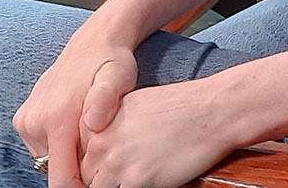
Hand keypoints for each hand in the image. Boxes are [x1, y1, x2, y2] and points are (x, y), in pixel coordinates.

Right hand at [13, 20, 137, 187]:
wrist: (95, 40)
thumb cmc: (112, 62)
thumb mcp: (119, 76)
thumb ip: (106, 100)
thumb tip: (93, 123)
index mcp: (57, 118)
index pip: (60, 181)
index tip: (100, 181)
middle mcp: (35, 120)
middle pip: (55, 171)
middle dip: (77, 168)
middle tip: (99, 145)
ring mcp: (26, 120)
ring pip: (49, 160)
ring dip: (68, 154)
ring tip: (89, 130)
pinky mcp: (23, 118)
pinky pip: (43, 146)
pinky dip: (59, 143)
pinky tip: (76, 124)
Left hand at [80, 77, 238, 187]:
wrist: (210, 110)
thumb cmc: (179, 107)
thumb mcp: (133, 107)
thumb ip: (110, 128)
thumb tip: (100, 152)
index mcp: (99, 120)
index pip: (77, 155)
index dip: (88, 168)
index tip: (98, 172)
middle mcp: (102, 140)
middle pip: (83, 176)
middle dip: (97, 181)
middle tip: (119, 177)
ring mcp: (116, 162)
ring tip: (131, 179)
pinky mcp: (136, 180)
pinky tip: (144, 183)